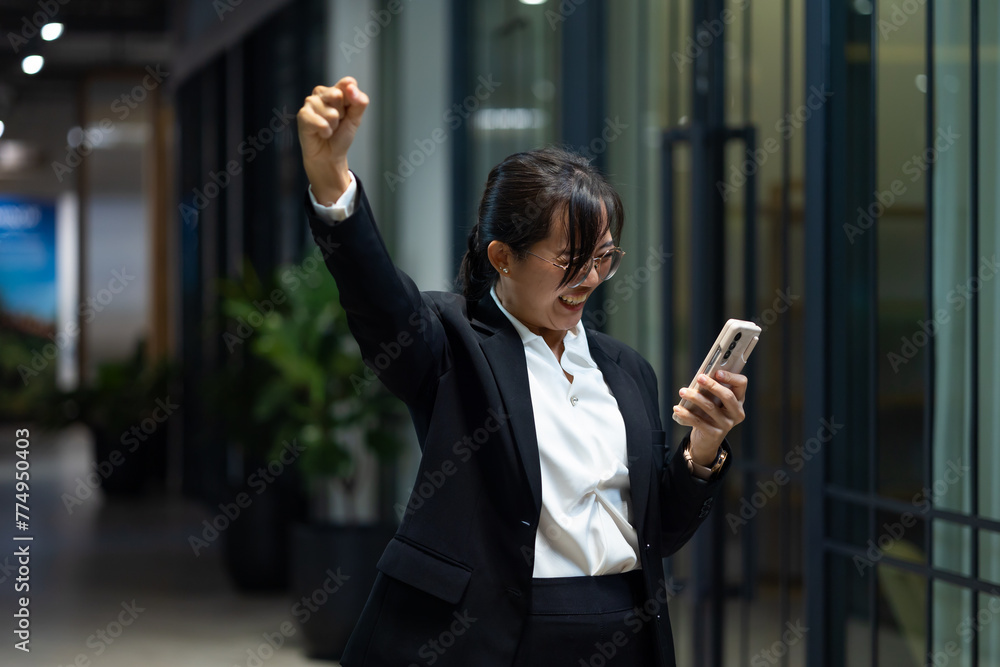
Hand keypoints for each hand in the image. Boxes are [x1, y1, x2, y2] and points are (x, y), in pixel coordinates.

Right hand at [297, 77, 369, 204]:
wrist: (329, 156)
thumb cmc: (341, 135)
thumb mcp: (356, 118)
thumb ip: (359, 102)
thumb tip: (351, 88)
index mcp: (336, 90)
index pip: (348, 83)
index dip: (352, 99)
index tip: (348, 112)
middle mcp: (321, 93)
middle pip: (337, 94)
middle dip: (342, 113)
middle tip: (337, 122)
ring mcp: (310, 103)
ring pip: (330, 111)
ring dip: (333, 125)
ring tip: (329, 129)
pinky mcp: (302, 115)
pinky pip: (320, 122)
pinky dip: (325, 132)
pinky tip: (322, 134)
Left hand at [672, 370, 747, 464]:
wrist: (707, 439)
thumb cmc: (709, 413)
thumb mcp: (714, 400)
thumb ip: (711, 389)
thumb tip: (700, 377)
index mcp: (738, 400)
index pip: (741, 384)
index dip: (731, 377)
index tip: (717, 372)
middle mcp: (736, 413)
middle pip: (727, 395)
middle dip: (712, 385)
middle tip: (699, 378)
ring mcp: (727, 425)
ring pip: (710, 407)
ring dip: (694, 397)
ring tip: (683, 392)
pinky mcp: (715, 434)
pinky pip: (699, 421)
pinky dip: (686, 414)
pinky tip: (677, 408)